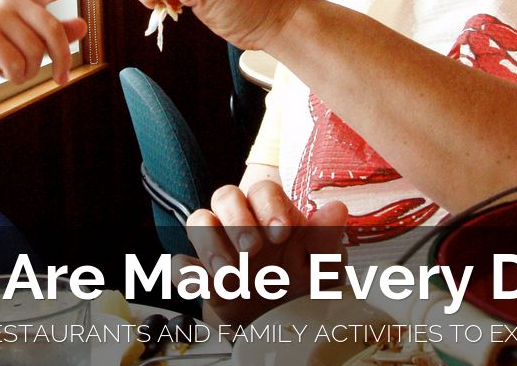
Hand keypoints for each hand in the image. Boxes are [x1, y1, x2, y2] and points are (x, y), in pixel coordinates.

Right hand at [0, 0, 97, 91]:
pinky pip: (18, 65)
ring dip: (30, 71)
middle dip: (61, 59)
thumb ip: (55, 33)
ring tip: (13, 68)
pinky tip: (0, 71)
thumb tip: (83, 25)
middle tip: (62, 79)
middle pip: (52, 30)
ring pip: (36, 52)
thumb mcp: (28, 40)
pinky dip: (15, 76)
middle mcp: (10, 2)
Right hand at [181, 180, 346, 325]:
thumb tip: (336, 208)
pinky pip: (180, 263)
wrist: (281, 326)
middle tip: (253, 249)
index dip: (269, 206)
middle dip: (237, 220)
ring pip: (199, 221)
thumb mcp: (322, 266)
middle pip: (225, 196)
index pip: (262, 190)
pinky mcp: (200, 273)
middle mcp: (242, 223)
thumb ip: (326, 238)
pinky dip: (187, 272)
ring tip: (231, 276)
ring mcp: (219, 246)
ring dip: (210, 244)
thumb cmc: (303, 286)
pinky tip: (203, 286)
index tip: (281, 232)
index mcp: (272, 214)